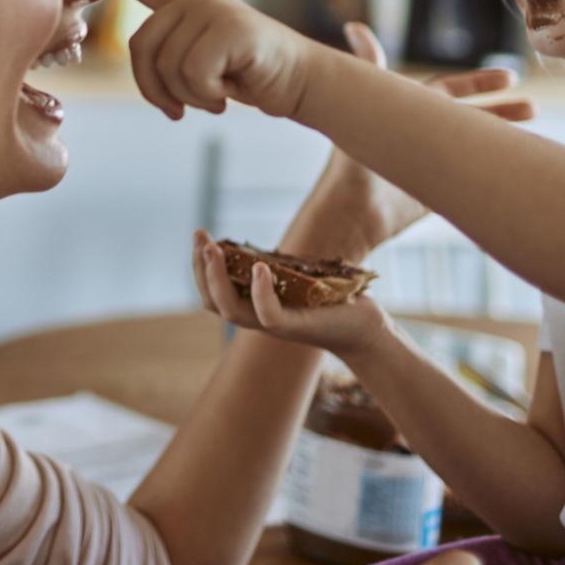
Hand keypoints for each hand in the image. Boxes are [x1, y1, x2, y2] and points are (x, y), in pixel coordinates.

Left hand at [73, 0, 322, 120]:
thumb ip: (169, 56)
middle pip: (141, 49)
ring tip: (219, 94)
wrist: (301, 82)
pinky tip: (231, 92)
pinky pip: (193, 74)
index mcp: (184, 3)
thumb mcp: (200, 65)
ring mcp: (212, 8)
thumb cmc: (248, 76)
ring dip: (191, 97)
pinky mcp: (228, 26)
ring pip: (167, 67)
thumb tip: (146, 71)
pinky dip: (208, 96)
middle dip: (158, 90)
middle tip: (190, 105)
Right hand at [191, 229, 394, 364]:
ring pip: (231, 310)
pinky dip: (260, 292)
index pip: (213, 293)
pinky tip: (259, 267)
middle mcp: (258, 318)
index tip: (200, 237)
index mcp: (254, 307)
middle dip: (200, 269)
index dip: (200, 268)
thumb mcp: (297, 280)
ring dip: (218, 279)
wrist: (364, 328)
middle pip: (212, 302)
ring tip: (214, 249)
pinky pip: (268, 315)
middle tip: (200, 237)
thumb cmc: (332, 301)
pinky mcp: (296, 328)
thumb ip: (277, 271)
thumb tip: (259, 252)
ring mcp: (275, 326)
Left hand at [311, 23, 536, 251]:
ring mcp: (434, 161)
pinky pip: (472, 174)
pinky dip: (495, 167)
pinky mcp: (438, 189)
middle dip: (503, 110)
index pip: (452, 89)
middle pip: (472, 117)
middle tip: (534, 107)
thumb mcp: (370, 104)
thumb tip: (354, 25)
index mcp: (413, 109)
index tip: (510, 77)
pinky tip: (520, 166)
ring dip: (504, 138)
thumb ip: (370, 64)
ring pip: (476, 145)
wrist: (355, 208)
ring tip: (534, 138)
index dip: (480, 82)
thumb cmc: (355, 153)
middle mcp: (425, 133)